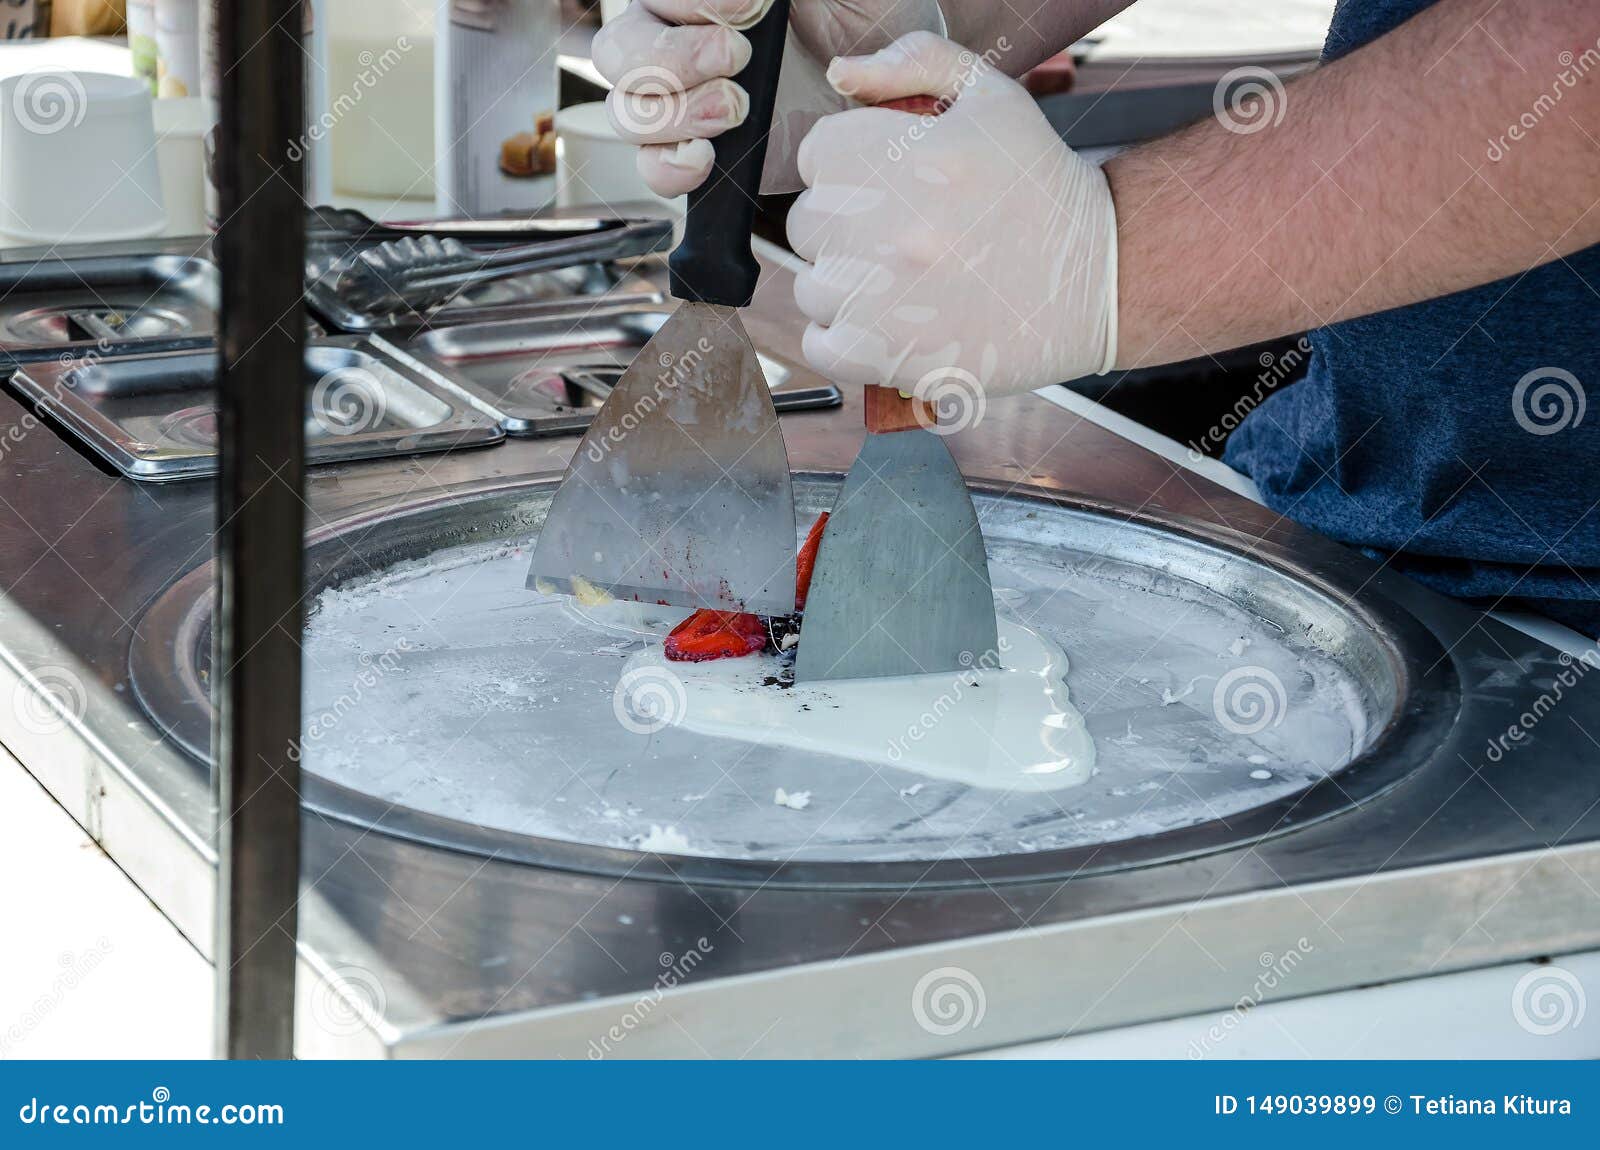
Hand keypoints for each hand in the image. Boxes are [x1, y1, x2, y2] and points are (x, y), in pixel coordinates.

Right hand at [592, 0, 943, 196]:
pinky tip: (709, 157)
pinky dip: (671, 168)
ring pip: (627, 111)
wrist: (894, 96)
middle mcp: (677, 42)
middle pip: (619, 50)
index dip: (692, 0)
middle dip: (672, 55)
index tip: (752, 6)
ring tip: (736, 109)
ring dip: (674, 113)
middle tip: (737, 56)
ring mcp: (684, 105)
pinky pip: (653, 169)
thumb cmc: (871, 18)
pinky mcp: (702, 158)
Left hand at [787, 31, 1117, 400]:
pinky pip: (820, 344)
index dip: (853, 166)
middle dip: (848, 223)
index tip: (893, 182)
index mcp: (888, 156)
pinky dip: (844, 337)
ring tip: (909, 279)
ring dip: (849, 284)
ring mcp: (875, 296)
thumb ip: (914, 63)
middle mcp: (875, 226)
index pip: (816, 155)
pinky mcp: (884, 355)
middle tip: (906, 232)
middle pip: (808, 222)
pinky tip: (890, 322)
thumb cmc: (1039, 186)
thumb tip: (842, 72)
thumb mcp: (990, 97)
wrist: (1096, 274)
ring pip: (814, 287)